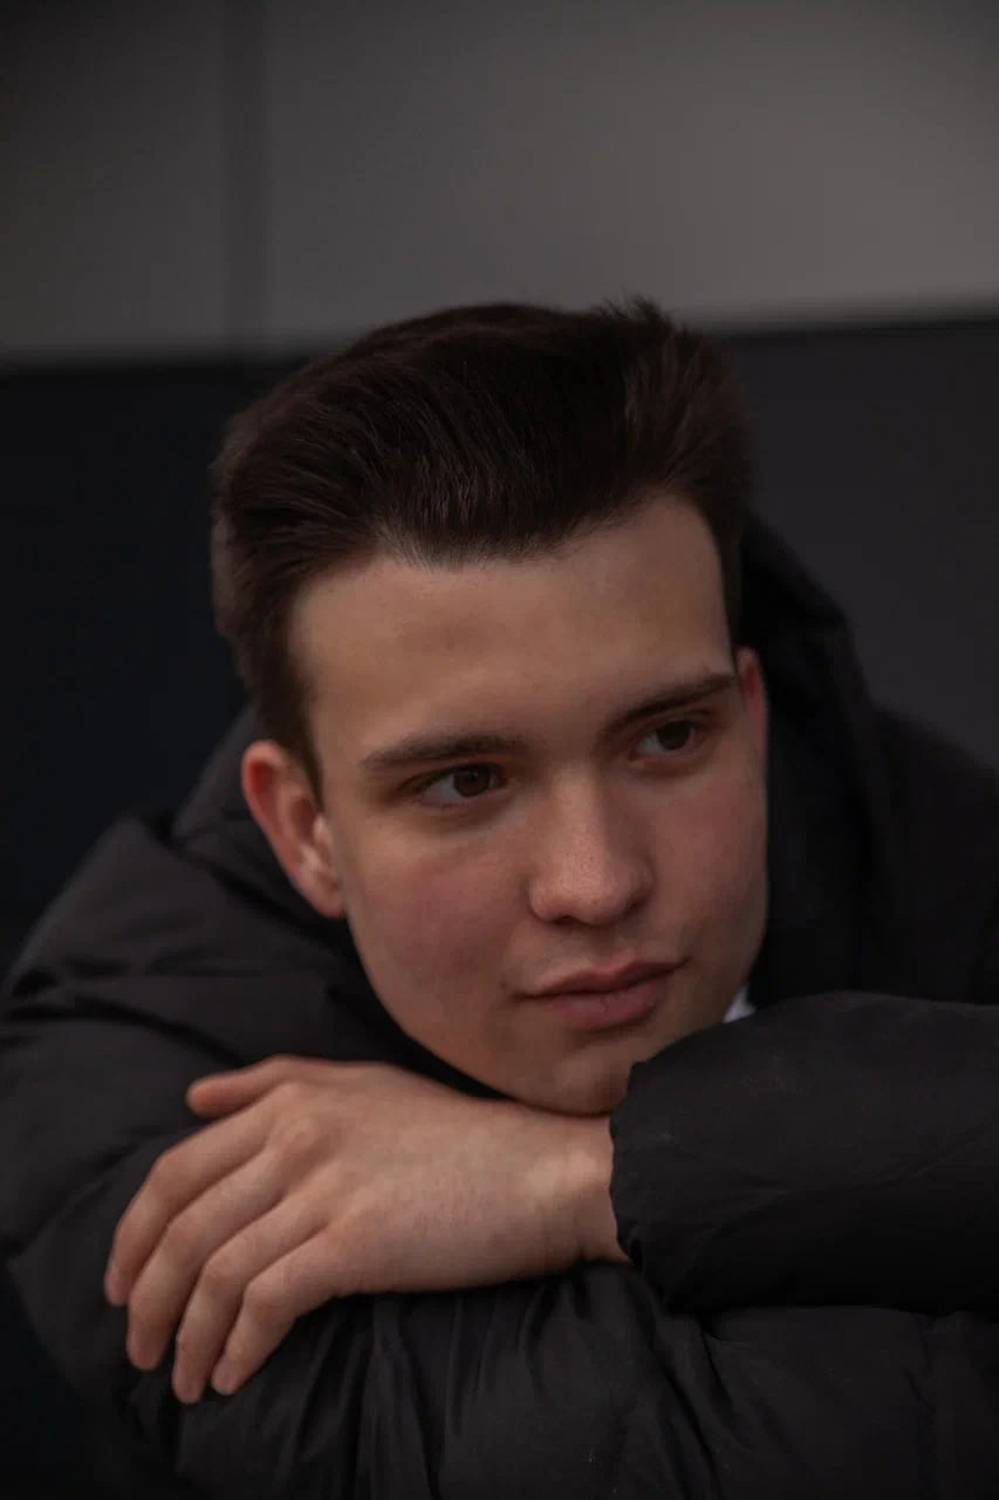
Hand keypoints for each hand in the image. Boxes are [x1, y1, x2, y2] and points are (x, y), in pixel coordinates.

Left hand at [103, 1056, 622, 1404]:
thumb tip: (192, 1099)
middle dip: (146, 1296)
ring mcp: (325, 1187)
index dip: (134, 1234)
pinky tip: (233, 1375)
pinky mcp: (356, 1241)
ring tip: (184, 1379)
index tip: (122, 1281)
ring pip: (216, 1270)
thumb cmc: (457, 1136)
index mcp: (291, 1098)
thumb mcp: (364, 1084)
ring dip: (187, 1337)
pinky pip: (267, 1302)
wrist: (542, 1171)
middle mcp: (296, 1135)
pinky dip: (238, 1346)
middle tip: (139, 1347)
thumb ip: (275, 1081)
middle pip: (182, 1224)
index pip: (176, 1170)